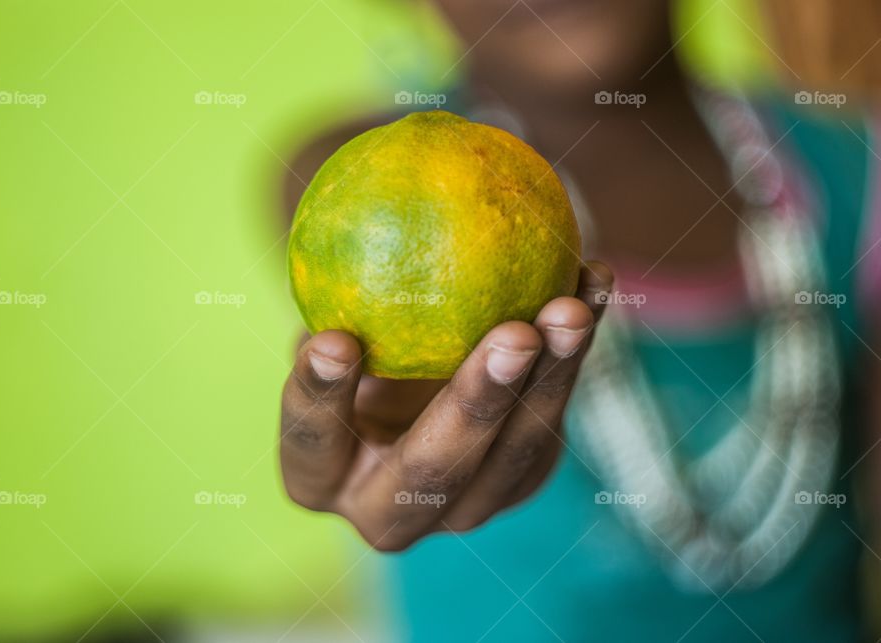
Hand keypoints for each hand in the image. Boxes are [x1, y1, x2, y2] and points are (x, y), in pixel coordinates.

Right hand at [280, 262, 612, 550]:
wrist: (397, 393)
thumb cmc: (343, 347)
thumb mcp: (320, 324)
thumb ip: (325, 299)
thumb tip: (336, 220)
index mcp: (318, 477)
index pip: (311, 440)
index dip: (321, 397)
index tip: (335, 340)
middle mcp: (390, 511)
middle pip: (432, 471)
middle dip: (477, 406)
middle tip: (513, 337)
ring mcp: (465, 506)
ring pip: (514, 456)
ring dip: (550, 379)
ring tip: (569, 311)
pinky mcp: (519, 479)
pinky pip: (555, 417)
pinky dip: (575, 351)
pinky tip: (593, 283)